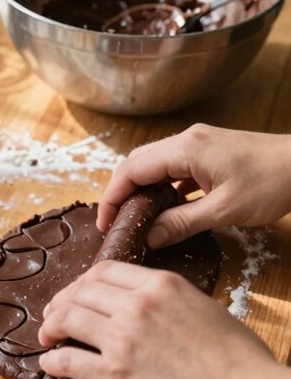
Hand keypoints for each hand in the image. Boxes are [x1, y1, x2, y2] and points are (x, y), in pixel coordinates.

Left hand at [38, 261, 277, 378]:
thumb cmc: (237, 360)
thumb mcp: (203, 307)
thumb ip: (171, 302)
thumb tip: (154, 311)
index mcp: (160, 285)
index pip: (104, 272)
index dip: (82, 283)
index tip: (76, 294)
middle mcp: (135, 306)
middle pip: (80, 292)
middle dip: (61, 302)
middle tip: (53, 315)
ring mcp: (121, 339)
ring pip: (67, 319)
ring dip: (50, 327)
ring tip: (46, 336)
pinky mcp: (113, 375)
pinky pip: (68, 360)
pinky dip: (53, 359)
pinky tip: (50, 363)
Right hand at [97, 124, 290, 248]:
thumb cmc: (272, 183)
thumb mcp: (223, 210)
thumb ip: (181, 223)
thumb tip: (148, 238)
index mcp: (186, 149)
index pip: (132, 170)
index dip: (113, 197)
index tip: (106, 224)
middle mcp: (187, 140)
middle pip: (138, 163)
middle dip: (121, 193)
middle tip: (115, 225)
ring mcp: (199, 144)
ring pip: (155, 164)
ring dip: (142, 190)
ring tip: (136, 220)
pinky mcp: (210, 152)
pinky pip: (174, 168)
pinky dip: (162, 187)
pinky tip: (165, 209)